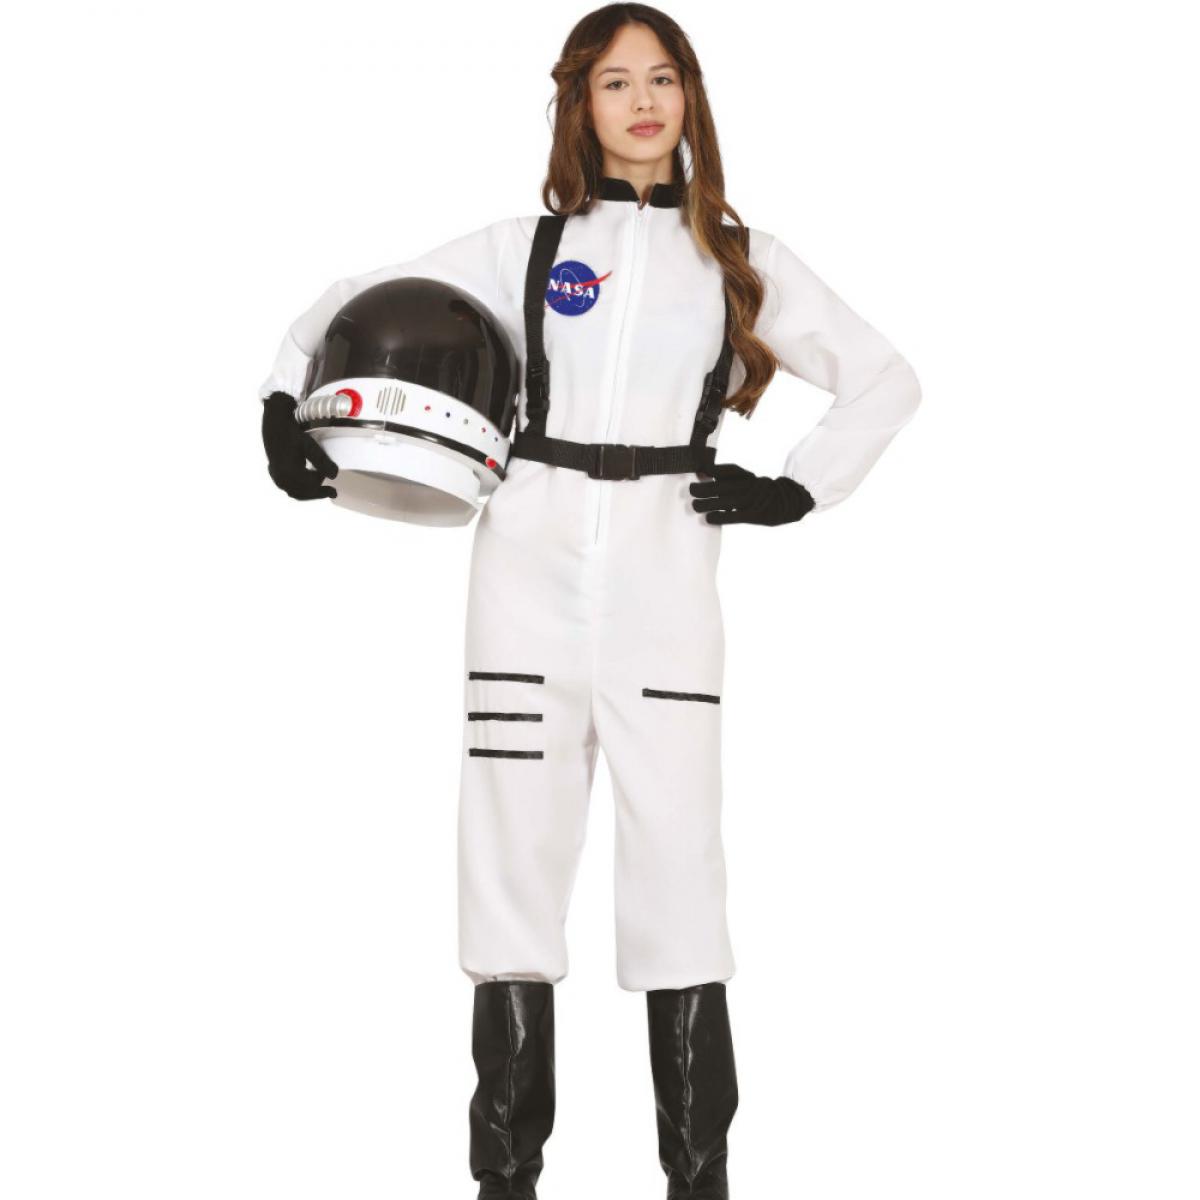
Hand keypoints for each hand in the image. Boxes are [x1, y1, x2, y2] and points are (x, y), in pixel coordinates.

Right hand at [261, 391, 338, 499]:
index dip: (323, 489)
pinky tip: (306, 482)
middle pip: (302, 494)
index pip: (310, 489)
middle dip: (317, 493)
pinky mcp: (274, 471)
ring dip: (308, 491)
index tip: (333, 486)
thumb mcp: (309, 446)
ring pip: (295, 491)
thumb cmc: (291, 433)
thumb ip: (321, 461)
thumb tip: (334, 475)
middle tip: (332, 492)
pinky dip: (299, 487)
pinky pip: (288, 486)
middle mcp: (280, 478)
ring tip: (321, 487)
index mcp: (288, 474)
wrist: (274, 423)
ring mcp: (275, 475)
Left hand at [689, 462, 814, 525]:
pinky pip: (733, 516)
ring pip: (723, 502)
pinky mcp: (754, 515)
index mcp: (746, 476)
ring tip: (695, 506)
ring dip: (705, 504)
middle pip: (719, 486)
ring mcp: (751, 501)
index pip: (725, 470)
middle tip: (692, 491)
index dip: (709, 470)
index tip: (699, 473)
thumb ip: (726, 476)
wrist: (788, 502)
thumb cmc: (760, 490)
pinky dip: (718, 517)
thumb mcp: (746, 478)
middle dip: (702, 488)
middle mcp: (748, 486)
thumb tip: (701, 472)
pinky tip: (708, 518)